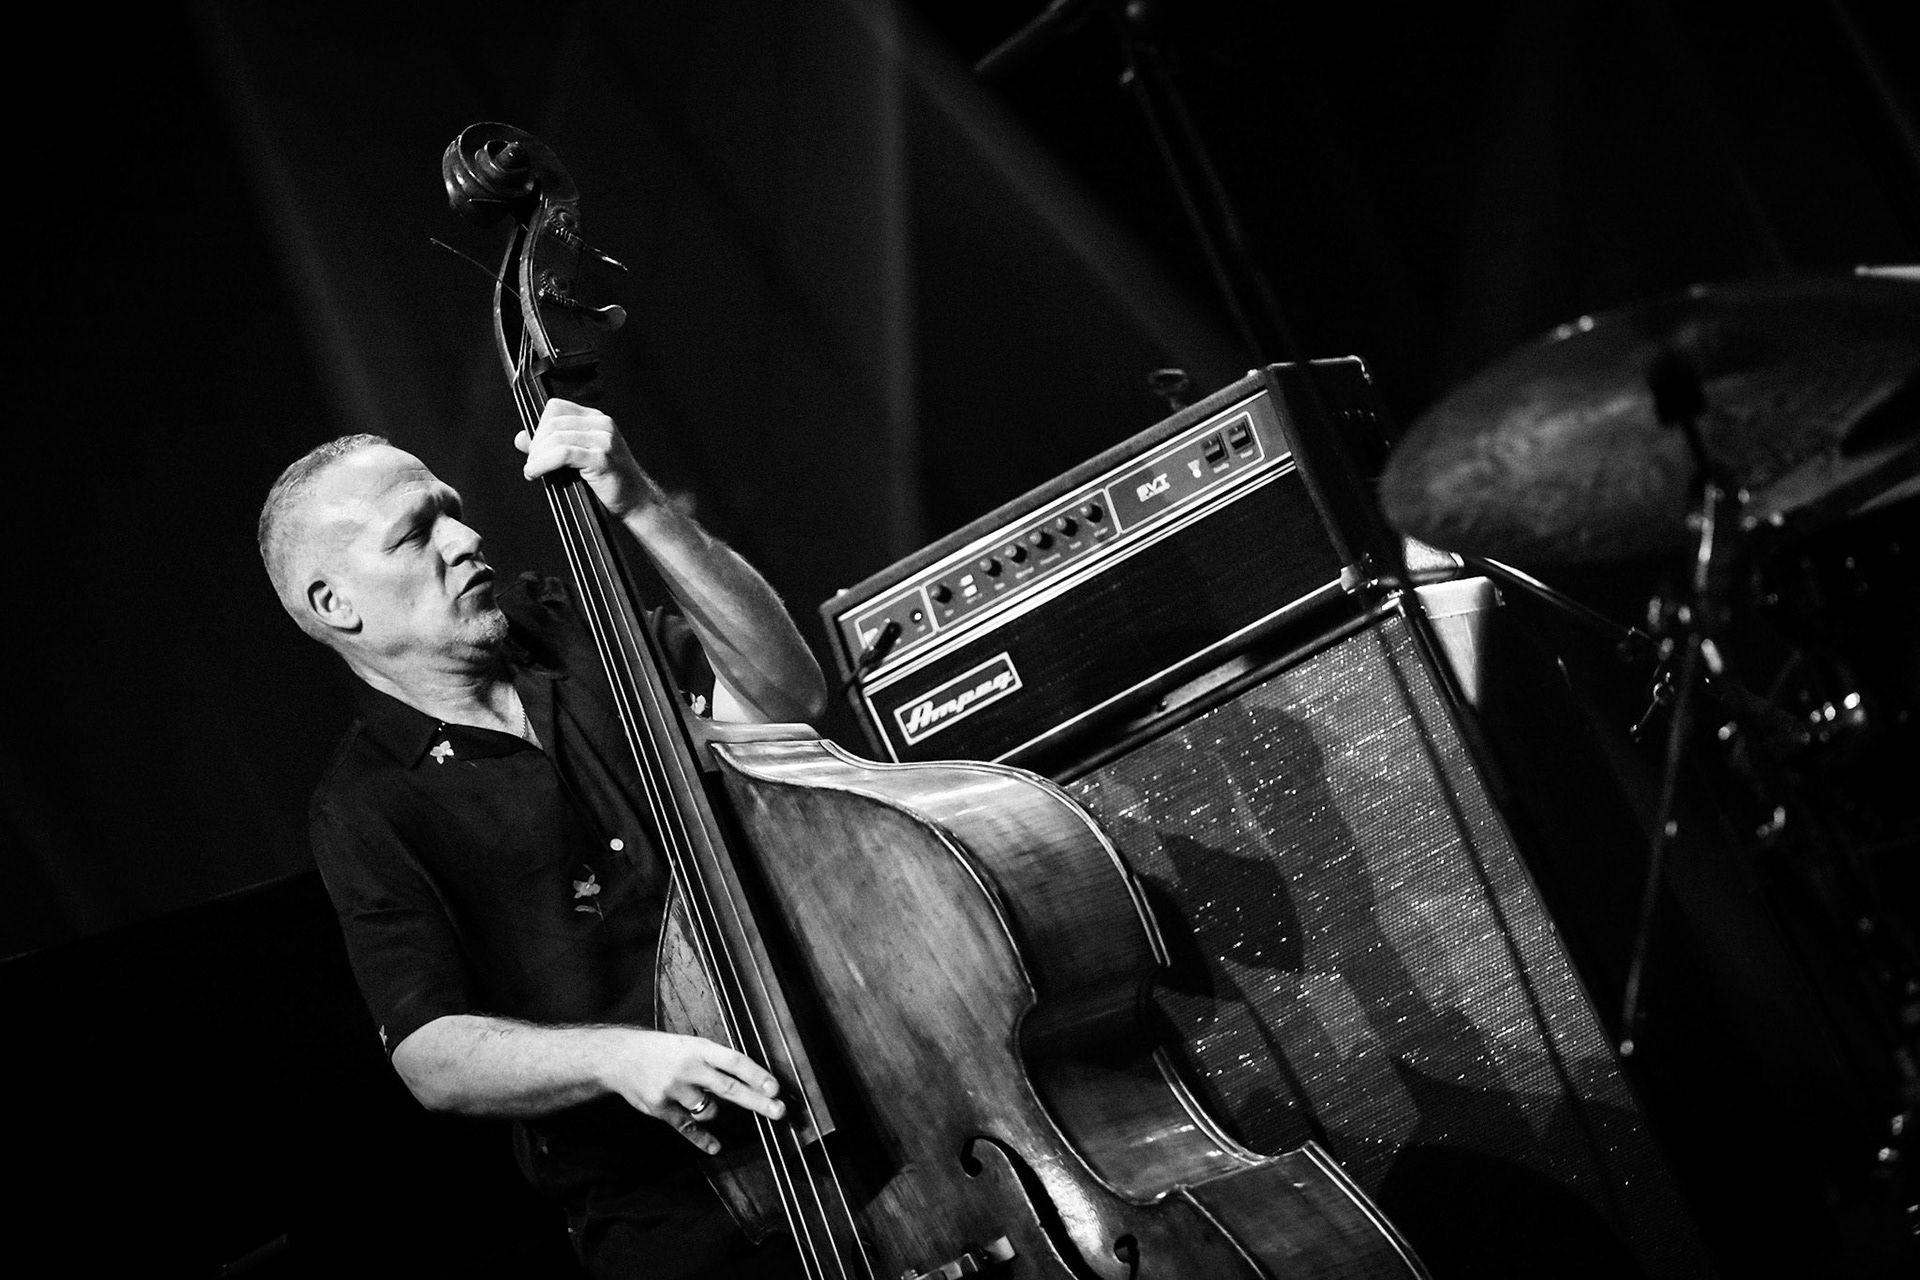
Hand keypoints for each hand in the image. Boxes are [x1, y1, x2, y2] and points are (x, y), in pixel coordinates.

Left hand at [517, 398, 661, 517]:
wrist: (637, 501)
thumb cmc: (610, 481)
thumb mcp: (578, 457)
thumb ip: (550, 445)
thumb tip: (521, 438)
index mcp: (596, 419)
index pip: (555, 408)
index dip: (539, 427)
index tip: (535, 448)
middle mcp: (602, 424)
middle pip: (553, 423)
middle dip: (536, 444)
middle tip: (532, 463)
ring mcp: (604, 439)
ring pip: (556, 438)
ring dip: (537, 456)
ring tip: (533, 471)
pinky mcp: (602, 457)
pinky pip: (562, 454)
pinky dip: (543, 463)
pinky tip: (536, 473)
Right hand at [598, 1028, 784, 1153]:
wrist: (618, 1057)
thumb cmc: (661, 1050)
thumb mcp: (688, 1045)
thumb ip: (714, 1062)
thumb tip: (748, 1081)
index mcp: (698, 1048)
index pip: (734, 1061)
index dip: (756, 1075)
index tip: (776, 1088)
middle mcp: (688, 1069)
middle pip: (729, 1088)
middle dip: (757, 1101)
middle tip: (780, 1111)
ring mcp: (674, 1090)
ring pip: (709, 1110)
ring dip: (713, 1110)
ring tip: (697, 1097)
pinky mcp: (661, 1109)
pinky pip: (687, 1128)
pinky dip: (702, 1139)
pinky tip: (715, 1147)